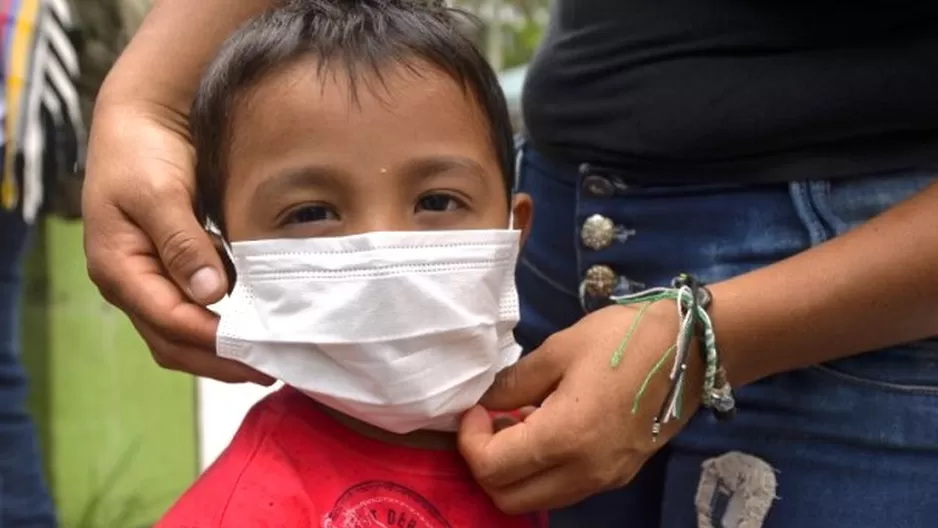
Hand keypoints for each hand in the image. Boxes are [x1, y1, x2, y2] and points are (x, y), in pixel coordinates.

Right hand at [82, 102, 272, 384]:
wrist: (141, 118)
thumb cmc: (141, 152)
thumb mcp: (160, 195)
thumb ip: (183, 245)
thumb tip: (211, 293)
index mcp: (118, 270)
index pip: (170, 323)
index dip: (214, 342)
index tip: (257, 353)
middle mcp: (130, 282)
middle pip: (173, 340)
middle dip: (220, 360)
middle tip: (269, 369)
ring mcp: (149, 276)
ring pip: (184, 329)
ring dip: (223, 346)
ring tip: (269, 352)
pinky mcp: (170, 266)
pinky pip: (195, 304)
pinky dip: (225, 317)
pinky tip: (257, 318)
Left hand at [458, 302, 700, 512]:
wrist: (693, 349)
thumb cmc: (625, 340)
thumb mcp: (560, 350)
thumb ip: (514, 383)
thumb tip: (484, 403)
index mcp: (565, 438)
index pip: (492, 467)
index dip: (470, 439)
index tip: (476, 408)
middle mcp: (584, 472)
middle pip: (508, 498)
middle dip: (486, 463)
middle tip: (490, 421)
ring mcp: (604, 479)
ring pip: (536, 499)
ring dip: (514, 471)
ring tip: (518, 422)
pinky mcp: (618, 475)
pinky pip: (564, 489)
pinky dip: (542, 470)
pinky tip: (547, 429)